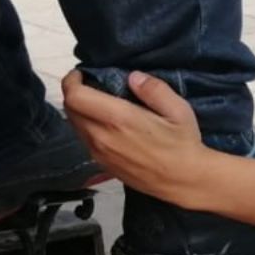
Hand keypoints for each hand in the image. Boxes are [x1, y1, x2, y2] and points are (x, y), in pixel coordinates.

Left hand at [60, 70, 207, 202]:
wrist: (184, 181)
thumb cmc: (183, 144)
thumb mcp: (178, 110)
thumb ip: (153, 89)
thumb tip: (133, 77)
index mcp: (118, 119)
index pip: (75, 97)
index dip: (71, 80)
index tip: (81, 73)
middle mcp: (102, 137)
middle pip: (70, 110)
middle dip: (75, 93)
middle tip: (90, 84)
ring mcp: (100, 154)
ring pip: (75, 126)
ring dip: (80, 111)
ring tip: (98, 103)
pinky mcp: (103, 165)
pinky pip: (85, 140)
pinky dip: (87, 126)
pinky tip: (106, 125)